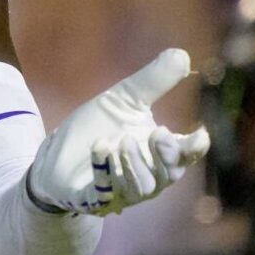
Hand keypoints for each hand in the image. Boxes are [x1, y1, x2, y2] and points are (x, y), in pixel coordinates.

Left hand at [27, 49, 209, 215]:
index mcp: (159, 152)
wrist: (56, 152)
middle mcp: (148, 176)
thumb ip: (153, 81)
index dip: (195, 147)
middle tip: (158, 133)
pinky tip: (99, 146)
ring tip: (123, 140)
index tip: (199, 134)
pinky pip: (105, 192)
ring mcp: (123, 192)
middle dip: (166, 155)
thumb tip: (181, 54)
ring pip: (142, 187)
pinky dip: (103, 169)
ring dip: (136, 164)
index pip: (186, 154)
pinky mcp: (94, 200)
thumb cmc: (97, 127)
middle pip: (169, 174)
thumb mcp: (124, 99)